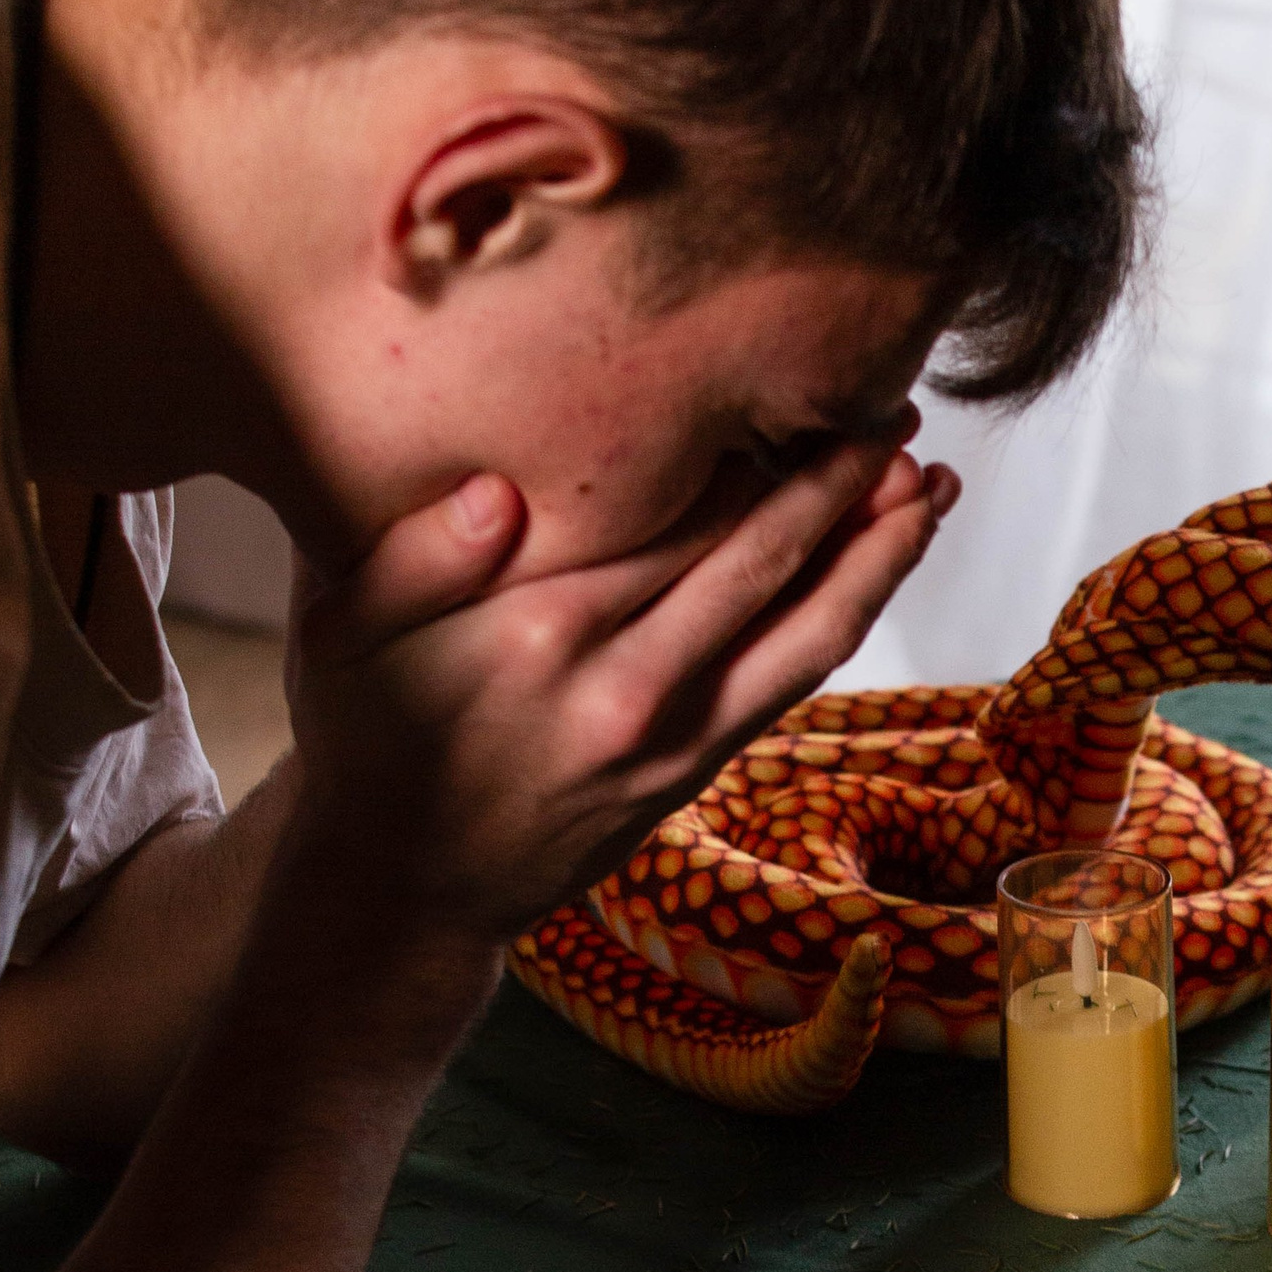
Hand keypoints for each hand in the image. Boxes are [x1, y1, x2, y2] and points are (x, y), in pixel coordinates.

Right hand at [278, 433, 958, 954]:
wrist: (402, 889)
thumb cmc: (369, 737)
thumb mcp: (341, 636)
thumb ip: (414, 556)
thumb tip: (497, 491)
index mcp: (542, 630)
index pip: (677, 517)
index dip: (755, 452)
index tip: (806, 381)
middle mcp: (625, 684)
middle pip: (764, 563)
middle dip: (841, 483)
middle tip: (895, 405)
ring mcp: (673, 735)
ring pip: (807, 629)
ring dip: (879, 554)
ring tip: (931, 483)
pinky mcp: (696, 770)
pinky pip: (794, 680)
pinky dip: (850, 615)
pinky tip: (883, 565)